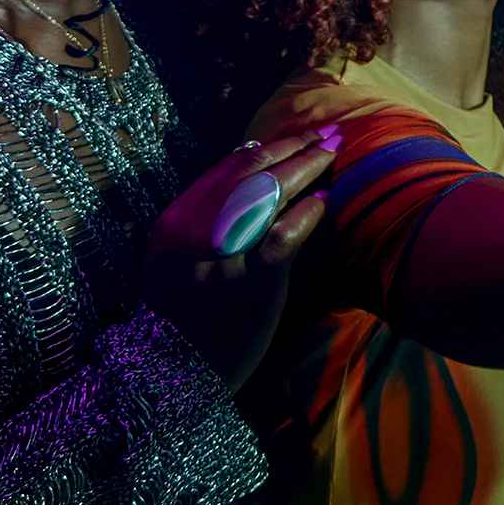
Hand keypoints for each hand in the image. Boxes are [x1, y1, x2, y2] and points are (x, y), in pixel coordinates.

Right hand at [142, 132, 334, 392]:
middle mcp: (197, 230)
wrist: (170, 371)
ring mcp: (225, 254)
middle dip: (292, 147)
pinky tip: (324, 200)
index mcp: (177, 220)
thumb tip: (248, 174)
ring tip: (332, 153)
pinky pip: (284, 236)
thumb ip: (204, 218)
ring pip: (270, 195)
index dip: (265, 148)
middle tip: (326, 133)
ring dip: (306, 167)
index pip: (225, 168)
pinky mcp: (253, 281)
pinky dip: (306, 213)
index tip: (293, 136)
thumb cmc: (179, 313)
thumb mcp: (176, 256)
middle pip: (251, 173)